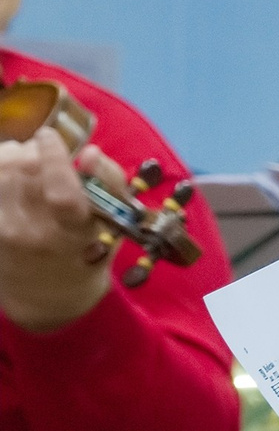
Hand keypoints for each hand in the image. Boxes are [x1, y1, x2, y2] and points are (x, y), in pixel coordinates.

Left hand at [0, 128, 120, 331]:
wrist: (50, 294)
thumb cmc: (90, 252)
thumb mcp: (114, 223)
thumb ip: (110, 183)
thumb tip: (89, 152)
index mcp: (76, 233)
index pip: (60, 192)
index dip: (52, 156)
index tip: (50, 137)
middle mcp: (36, 233)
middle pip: (23, 171)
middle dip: (31, 149)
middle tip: (41, 148)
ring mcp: (6, 231)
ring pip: (0, 172)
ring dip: (10, 155)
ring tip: (24, 158)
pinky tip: (7, 169)